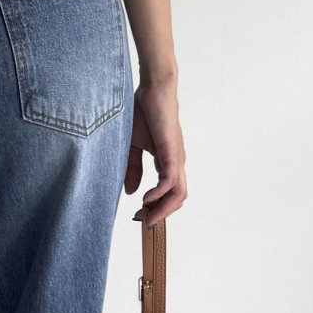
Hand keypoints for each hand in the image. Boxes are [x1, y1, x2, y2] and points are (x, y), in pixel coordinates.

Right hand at [125, 75, 186, 224]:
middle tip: (143, 222)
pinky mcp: (172, 152)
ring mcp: (176, 158)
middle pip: (178, 198)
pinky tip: (146, 199)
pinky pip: (170, 180)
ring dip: (163, 209)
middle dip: (161, 214)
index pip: (169, 192)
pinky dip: (160, 194)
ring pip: (179, 194)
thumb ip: (133, 169)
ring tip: (147, 217)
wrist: (153, 89)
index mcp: (168, 161)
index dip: (157, 208)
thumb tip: (133, 192)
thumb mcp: (133, 146)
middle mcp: (176, 162)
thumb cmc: (143, 112)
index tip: (140, 217)